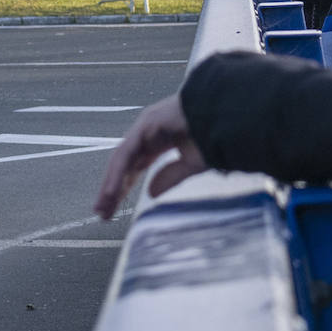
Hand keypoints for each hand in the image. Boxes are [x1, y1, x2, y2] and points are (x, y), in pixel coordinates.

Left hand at [93, 94, 206, 218]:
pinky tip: (112, 193)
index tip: (113, 208)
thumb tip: (151, 193)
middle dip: (112, 189)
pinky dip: (118, 174)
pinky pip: (127, 154)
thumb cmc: (215, 136)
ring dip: (110, 185)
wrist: (229, 118)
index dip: (122, 186)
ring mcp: (144, 126)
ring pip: (120, 160)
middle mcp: (146, 131)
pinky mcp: (145, 125)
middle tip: (102, 213)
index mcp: (157, 139)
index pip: (133, 166)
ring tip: (103, 208)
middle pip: (122, 164)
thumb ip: (170, 177)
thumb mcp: (191, 165)